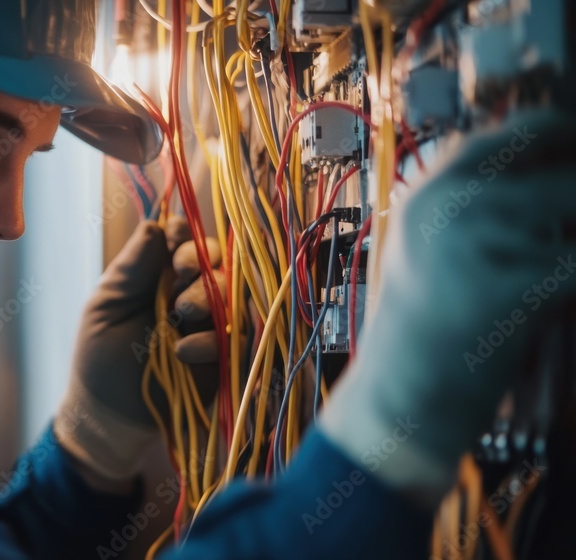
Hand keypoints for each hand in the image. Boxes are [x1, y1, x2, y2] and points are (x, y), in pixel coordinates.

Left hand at [55, 218, 223, 482]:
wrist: (107, 415)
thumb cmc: (99, 357)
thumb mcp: (105, 306)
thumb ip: (130, 268)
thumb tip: (154, 225)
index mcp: (156, 275)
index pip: (182, 239)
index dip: (185, 233)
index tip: (176, 239)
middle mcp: (186, 292)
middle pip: (214, 259)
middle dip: (200, 260)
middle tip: (182, 272)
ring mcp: (207, 324)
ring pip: (228, 294)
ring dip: (207, 296)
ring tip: (180, 313)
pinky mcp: (221, 356)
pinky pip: (233, 336)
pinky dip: (210, 339)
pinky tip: (182, 351)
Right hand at [320, 108, 575, 505]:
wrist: (397, 406)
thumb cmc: (415, 341)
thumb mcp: (426, 258)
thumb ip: (469, 214)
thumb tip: (539, 186)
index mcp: (423, 199)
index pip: (502, 139)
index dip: (551, 131)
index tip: (573, 136)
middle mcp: (447, 207)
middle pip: (552, 171)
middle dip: (573, 195)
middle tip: (566, 225)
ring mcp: (477, 242)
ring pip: (569, 213)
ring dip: (569, 245)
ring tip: (548, 278)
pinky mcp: (511, 286)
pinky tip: (566, 288)